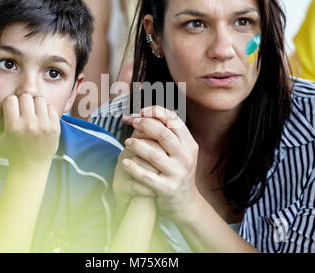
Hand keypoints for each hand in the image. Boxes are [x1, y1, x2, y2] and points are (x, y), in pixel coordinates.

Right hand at [0, 93, 59, 168]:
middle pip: (25, 97)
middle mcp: (29, 125)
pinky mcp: (55, 127)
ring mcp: (44, 126)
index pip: (11, 100)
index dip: (9, 103)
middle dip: (22, 101)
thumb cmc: (11, 151)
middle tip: (22, 110)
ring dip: (34, 103)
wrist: (32, 166)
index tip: (11, 110)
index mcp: (13, 127)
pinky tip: (41, 117)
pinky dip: (45, 109)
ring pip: (39, 99)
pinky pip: (51, 107)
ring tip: (32, 112)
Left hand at [120, 106, 200, 221]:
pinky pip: (146, 176)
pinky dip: (133, 167)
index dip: (157, 112)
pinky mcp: (167, 188)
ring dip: (137, 145)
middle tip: (132, 122)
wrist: (185, 203)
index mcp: (189, 145)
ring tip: (127, 141)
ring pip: (154, 155)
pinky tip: (124, 161)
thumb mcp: (180, 152)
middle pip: (164, 135)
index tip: (142, 111)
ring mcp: (177, 174)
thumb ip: (168, 134)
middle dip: (145, 125)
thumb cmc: (177, 171)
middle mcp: (186, 158)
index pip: (175, 121)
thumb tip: (145, 113)